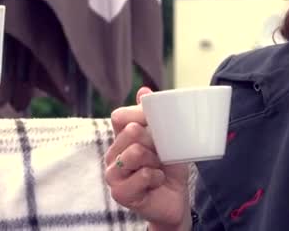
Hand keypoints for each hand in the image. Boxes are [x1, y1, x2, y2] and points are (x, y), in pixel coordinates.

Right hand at [105, 87, 190, 229]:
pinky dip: (157, 177)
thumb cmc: (169, 167)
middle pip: (131, 131)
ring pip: (136, 152)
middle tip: (160, 154)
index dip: (140, 116)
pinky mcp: (120, 193)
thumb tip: (143, 90)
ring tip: (158, 168)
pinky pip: (144, 174)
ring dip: (156, 160)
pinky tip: (156, 182)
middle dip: (154, 141)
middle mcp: (112, 154)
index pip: (120, 116)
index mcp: (120, 138)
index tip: (155, 125)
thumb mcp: (166, 137)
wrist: (176, 199)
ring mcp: (113, 175)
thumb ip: (153, 115)